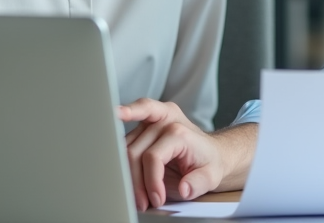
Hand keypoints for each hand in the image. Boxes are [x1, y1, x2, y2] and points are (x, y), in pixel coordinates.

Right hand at [117, 99, 255, 210]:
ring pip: (125, 148)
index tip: (156, 199)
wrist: (210, 153)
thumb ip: (198, 183)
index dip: (151, 181)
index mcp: (179, 131)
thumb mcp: (210, 176)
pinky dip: (117, 153)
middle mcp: (164, 120)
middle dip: (136, 182)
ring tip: (137, 194)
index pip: (153, 156)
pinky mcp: (143, 124)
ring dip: (126, 174)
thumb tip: (184, 188)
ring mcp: (151, 120)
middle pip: (135, 153)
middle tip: (144, 203)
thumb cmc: (208, 163)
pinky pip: (124, 135)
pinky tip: (112, 157)